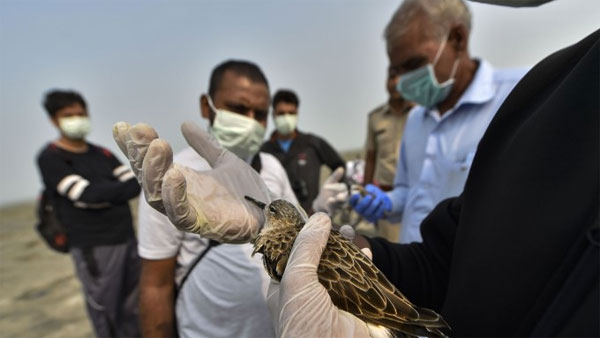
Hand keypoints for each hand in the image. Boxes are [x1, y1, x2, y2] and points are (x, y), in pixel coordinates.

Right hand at [113, 120, 271, 242]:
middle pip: (148, 179)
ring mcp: (189, 212)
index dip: (134, 148)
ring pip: (158, 196)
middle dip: (140, 154)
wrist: (271, 212)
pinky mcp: (202, 226)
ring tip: (158, 146)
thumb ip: (206, 145)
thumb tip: (185, 124)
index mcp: (181, 181)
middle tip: (140, 130)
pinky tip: (174, 175)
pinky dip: (174, 197)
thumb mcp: (224, 160)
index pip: (149, 165)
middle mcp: (179, 197)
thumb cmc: (246, 191)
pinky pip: (181, 215)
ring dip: (154, 171)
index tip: (123, 126)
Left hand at [266, 213, 371, 336]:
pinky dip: (363, 265)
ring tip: (352, 233)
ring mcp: (332, 299)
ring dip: (346, 250)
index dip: (301, 237)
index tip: (312, 220)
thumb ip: (306, 247)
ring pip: (340, 267)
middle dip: (327, 240)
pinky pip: (359, 280)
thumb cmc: (304, 324)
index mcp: (285, 288)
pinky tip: (365, 253)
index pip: (290, 255)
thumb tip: (319, 218)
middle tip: (336, 225)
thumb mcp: (296, 280)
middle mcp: (307, 293)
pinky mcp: (355, 305)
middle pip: (318, 259)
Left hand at [312, 167, 347, 213]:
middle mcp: (343, 199)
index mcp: (343, 191)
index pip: (342, 189)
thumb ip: (335, 176)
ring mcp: (338, 207)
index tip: (325, 187)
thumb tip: (341, 168)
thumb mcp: (330, 182)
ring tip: (330, 200)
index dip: (334, 188)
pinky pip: (332, 213)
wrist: (320, 202)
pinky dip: (330, 212)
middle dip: (342, 198)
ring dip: (334, 204)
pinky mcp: (333, 213)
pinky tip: (326, 212)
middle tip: (339, 197)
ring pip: (338, 206)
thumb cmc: (327, 191)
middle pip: (344, 199)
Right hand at [348, 184, 390, 222]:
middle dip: (364, 202)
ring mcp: (365, 215)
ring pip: (369, 211)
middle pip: (359, 208)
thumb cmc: (376, 194)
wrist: (384, 202)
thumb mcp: (373, 189)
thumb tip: (368, 191)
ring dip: (375, 203)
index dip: (353, 199)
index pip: (352, 201)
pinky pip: (376, 214)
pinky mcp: (372, 219)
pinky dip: (380, 208)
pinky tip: (383, 203)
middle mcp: (359, 210)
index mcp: (357, 201)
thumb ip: (370, 188)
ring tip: (380, 198)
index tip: (357, 194)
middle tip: (370, 196)